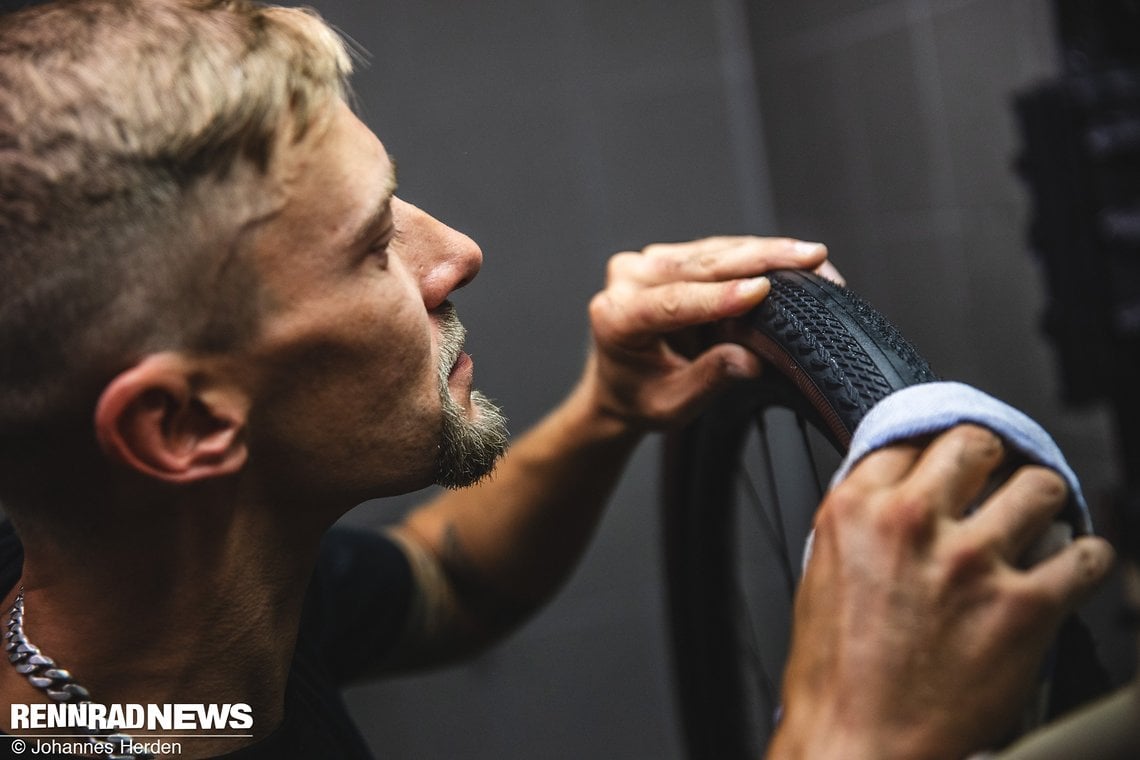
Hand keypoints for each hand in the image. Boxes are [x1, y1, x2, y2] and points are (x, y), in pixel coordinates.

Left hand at [584, 236, 833, 429]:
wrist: (616, 384)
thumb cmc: (638, 396)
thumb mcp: (670, 404)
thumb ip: (707, 379)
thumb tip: (750, 361)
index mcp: (617, 317)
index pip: (673, 302)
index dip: (720, 297)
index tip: (761, 291)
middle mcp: (629, 279)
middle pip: (700, 265)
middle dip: (760, 260)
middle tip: (810, 257)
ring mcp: (648, 263)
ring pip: (714, 251)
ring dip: (766, 253)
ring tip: (812, 257)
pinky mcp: (671, 258)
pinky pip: (717, 251)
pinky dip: (756, 256)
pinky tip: (791, 258)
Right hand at [770, 425, 1114, 759]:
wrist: (860, 745)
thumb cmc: (835, 676)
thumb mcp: (821, 574)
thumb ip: (863, 524)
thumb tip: (903, 499)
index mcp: (854, 511)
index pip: (910, 441)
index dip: (934, 458)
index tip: (949, 471)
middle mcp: (911, 524)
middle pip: (975, 444)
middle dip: (990, 463)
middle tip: (994, 485)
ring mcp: (970, 562)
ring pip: (1039, 486)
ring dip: (1040, 505)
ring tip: (1033, 528)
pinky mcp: (1023, 608)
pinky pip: (1085, 555)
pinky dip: (1083, 561)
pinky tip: (1066, 571)